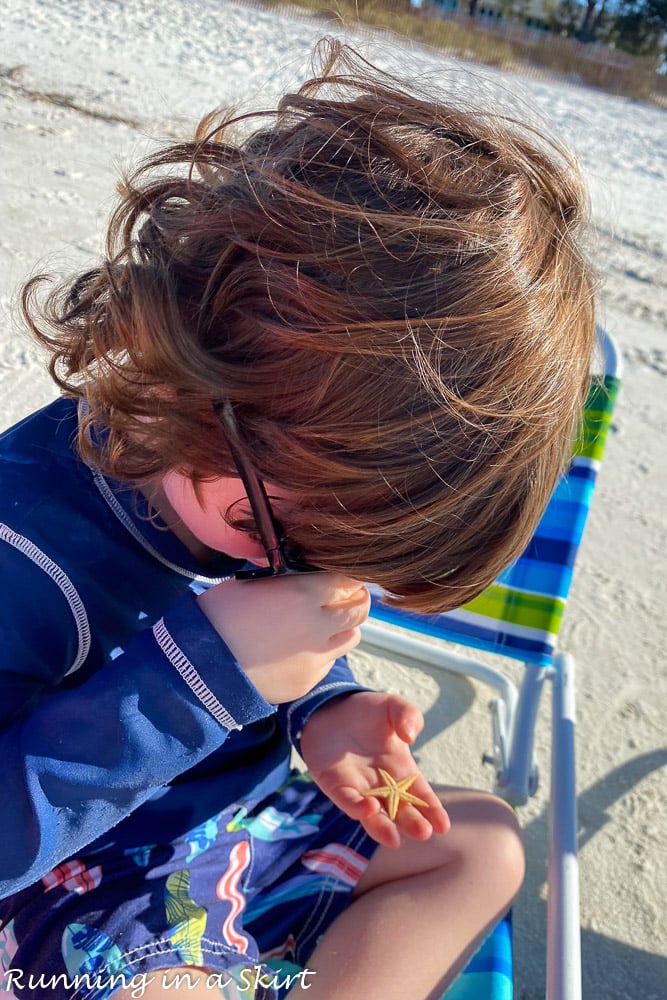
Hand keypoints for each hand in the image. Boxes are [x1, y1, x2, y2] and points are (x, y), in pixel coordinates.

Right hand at [197, 574, 369, 703]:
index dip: (346, 579)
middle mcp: (318, 624)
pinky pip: (328, 662)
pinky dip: (322, 654)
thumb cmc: (219, 615)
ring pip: (351, 638)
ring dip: (342, 629)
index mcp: (305, 593)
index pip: (348, 580)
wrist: (202, 664)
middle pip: (360, 610)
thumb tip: (305, 577)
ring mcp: (316, 655)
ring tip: (321, 626)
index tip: (338, 580)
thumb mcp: (252, 583)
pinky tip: (298, 650)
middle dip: (355, 602)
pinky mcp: (308, 680)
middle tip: (341, 600)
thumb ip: (288, 582)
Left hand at [299, 691, 449, 848]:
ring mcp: (359, 788)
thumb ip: (408, 715)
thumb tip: (411, 736)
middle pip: (399, 810)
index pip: (420, 794)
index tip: (443, 826)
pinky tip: (368, 809)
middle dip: (411, 823)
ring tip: (395, 840)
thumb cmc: (366, 711)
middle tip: (423, 833)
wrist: (330, 708)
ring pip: (373, 815)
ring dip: (383, 827)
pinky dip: (357, 808)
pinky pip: (347, 801)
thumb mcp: (392, 707)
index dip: (432, 810)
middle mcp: (382, 785)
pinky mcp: (335, 787)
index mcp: (401, 769)